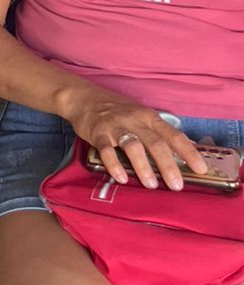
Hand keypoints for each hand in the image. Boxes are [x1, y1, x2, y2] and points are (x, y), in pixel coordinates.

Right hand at [64, 89, 207, 190]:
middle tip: (177, 186)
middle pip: (156, 143)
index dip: (189, 152)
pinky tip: (122, 178)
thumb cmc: (117, 111)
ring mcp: (116, 126)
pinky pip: (108, 151)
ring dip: (144, 167)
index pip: (174, 135)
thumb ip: (158, 132)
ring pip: (134, 146)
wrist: (84, 98)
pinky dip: (115, 165)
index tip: (201, 169)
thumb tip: (184, 150)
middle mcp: (136, 120)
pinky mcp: (98, 133)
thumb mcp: (141, 116)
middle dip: (168, 166)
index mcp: (150, 117)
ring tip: (151, 185)